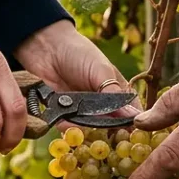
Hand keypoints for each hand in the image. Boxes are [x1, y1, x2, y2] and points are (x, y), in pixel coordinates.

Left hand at [14, 20, 136, 119]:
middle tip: (107, 131)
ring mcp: (81, 110)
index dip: (132, 122)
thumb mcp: (101, 71)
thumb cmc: (78, 53)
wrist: (45, 47)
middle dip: (108, 129)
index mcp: (116, 90)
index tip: (134, 130)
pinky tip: (66, 122)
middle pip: (109, 124)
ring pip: (89, 128)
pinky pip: (67, 126)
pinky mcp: (62, 114)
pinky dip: (68, 126)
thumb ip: (114, 95)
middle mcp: (100, 103)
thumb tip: (131, 116)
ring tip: (84, 123)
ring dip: (87, 128)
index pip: (129, 111)